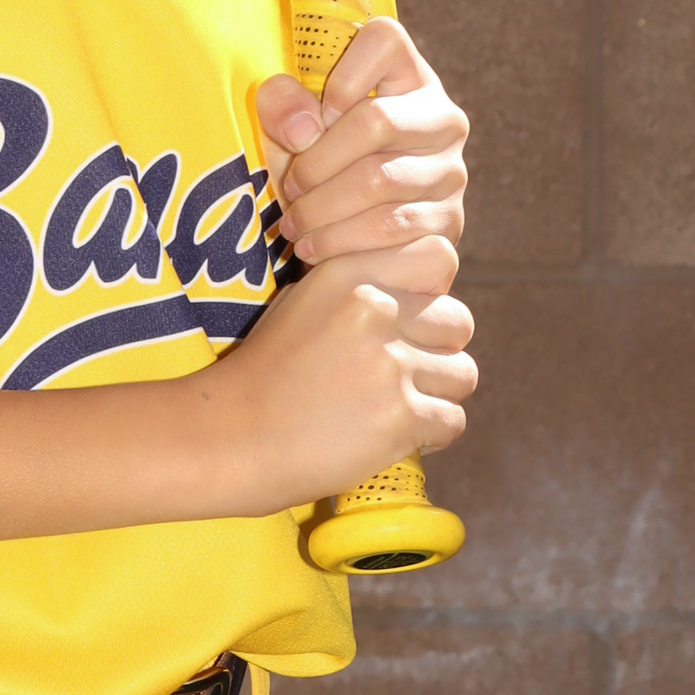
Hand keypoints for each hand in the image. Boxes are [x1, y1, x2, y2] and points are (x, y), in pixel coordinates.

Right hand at [216, 230, 475, 513]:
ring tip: (394, 407)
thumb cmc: (265, 374)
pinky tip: (392, 437)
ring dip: (436, 394)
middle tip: (400, 374)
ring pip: (463, 374)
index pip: (438, 257)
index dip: (432, 292)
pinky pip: (452, 421)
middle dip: (437, 351)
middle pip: (458, 322)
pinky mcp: (402, 415)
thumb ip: (359, 288)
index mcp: (350, 272)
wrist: (232, 436)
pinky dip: (429, 436)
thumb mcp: (302, 302)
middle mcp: (375, 309)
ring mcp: (390, 363)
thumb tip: (418, 292)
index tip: (408, 319)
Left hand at [256, 18, 468, 269]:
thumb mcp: (286, 131)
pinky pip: (392, 226)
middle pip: (377, 121)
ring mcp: (450, 168)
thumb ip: (280, 107)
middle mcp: (440, 115)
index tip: (317, 114)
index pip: (384, 38)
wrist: (350, 241)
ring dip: (323, 208)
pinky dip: (343, 239)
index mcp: (405, 75)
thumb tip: (305, 129)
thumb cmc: (317, 167)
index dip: (343, 72)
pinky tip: (316, 247)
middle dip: (318, 161)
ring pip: (380, 181)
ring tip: (295, 223)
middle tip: (290, 187)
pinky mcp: (449, 217)